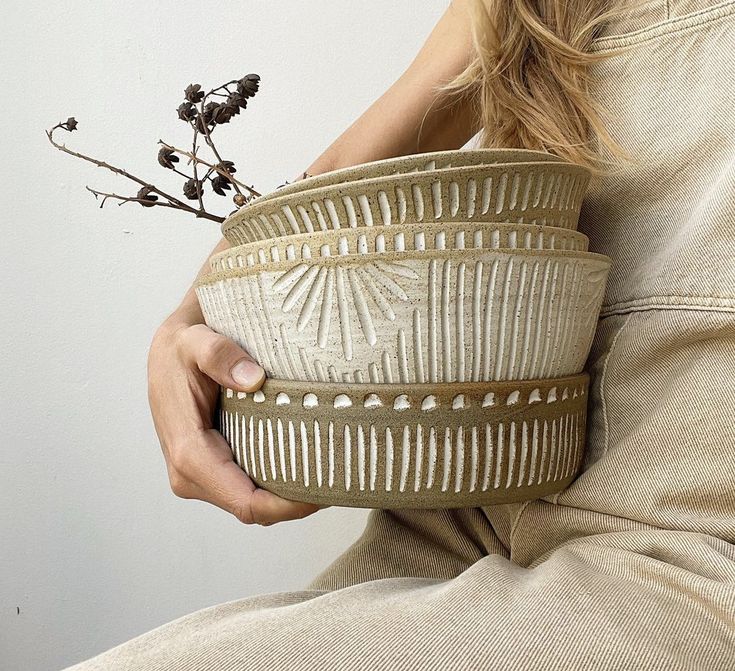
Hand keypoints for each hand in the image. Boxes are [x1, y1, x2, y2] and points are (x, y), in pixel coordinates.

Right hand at [147, 320, 326, 525]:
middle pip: (254, 509)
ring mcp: (201, 475)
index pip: (245, 501)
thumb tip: (253, 380)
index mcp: (188, 452)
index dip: (288, 507)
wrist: (169, 350)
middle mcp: (190, 474)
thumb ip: (219, 355)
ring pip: (253, 503)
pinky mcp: (211, 469)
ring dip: (287, 496)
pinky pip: (247, 488)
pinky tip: (305, 463)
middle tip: (338, 480)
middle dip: (295, 503)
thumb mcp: (194, 340)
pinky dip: (276, 484)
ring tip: (327, 472)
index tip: (325, 492)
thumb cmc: (181, 348)